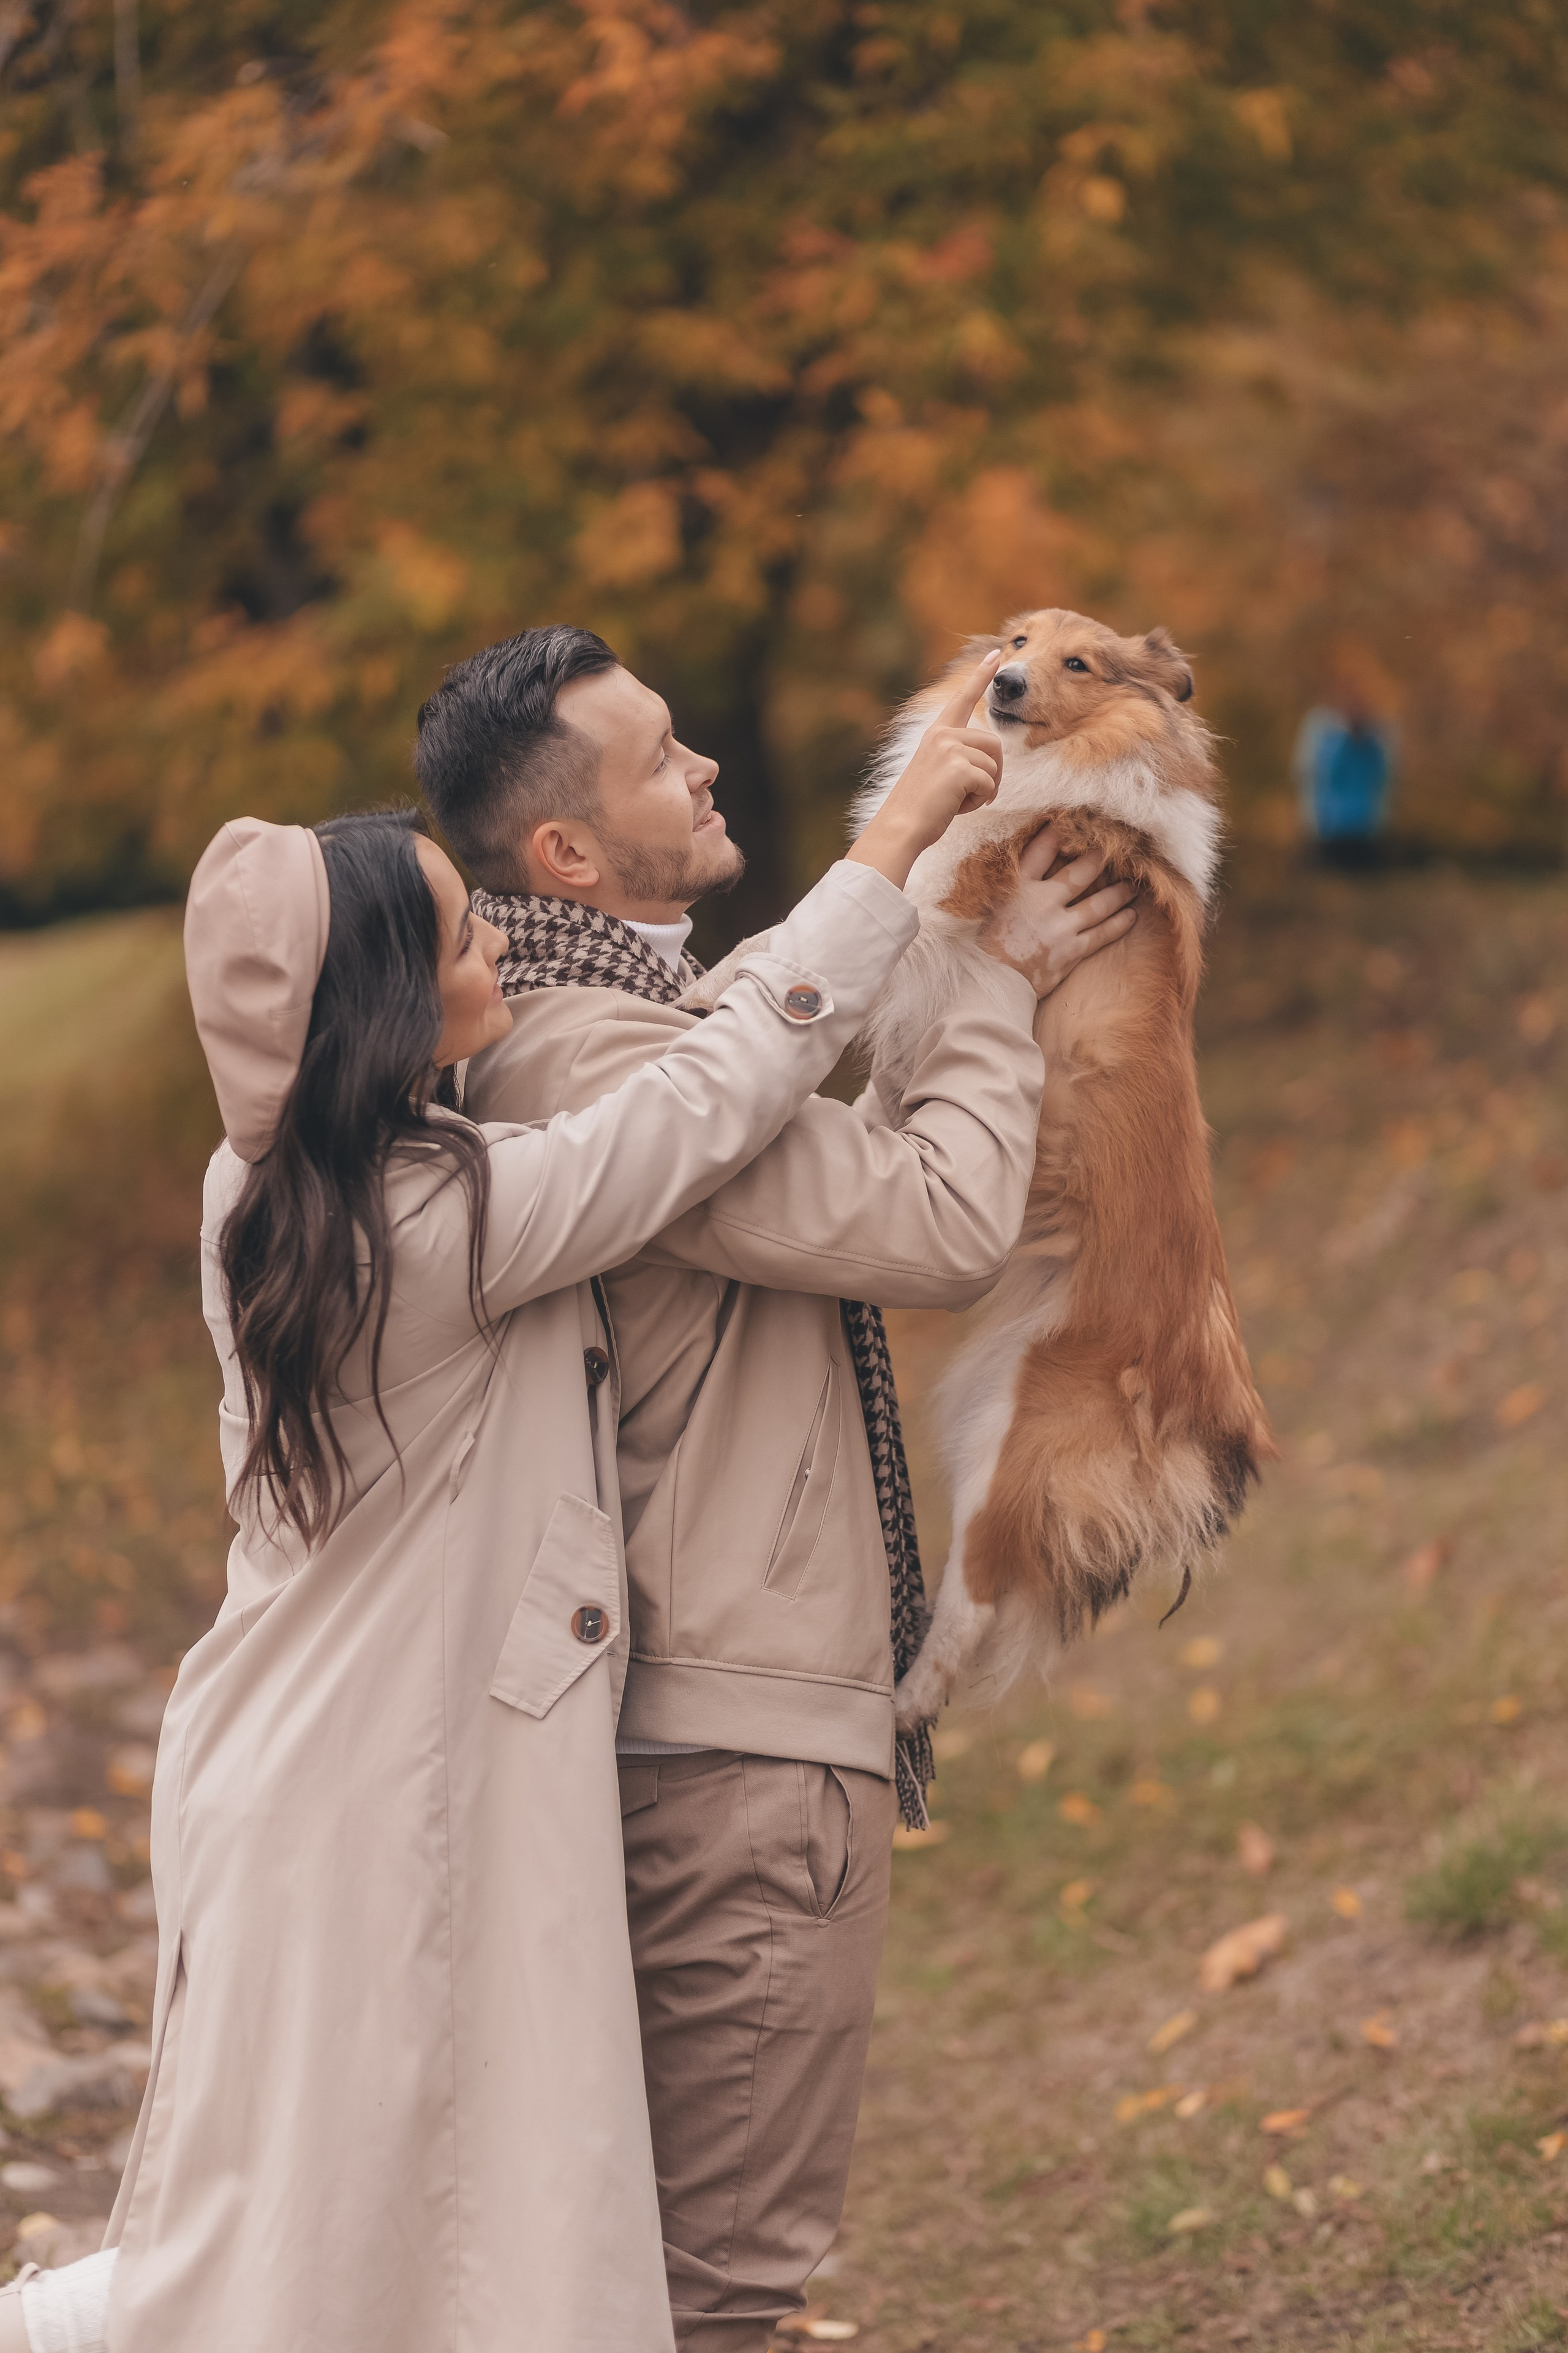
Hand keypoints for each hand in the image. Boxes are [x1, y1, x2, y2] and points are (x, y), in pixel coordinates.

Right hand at [846, 651, 1003, 889]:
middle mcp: (942, 735)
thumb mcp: (937, 773)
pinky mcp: (958, 767)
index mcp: (936, 734)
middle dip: (992, 774)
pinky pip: (988, 784)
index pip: (962, 699)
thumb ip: (958, 757)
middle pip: (994, 745)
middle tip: (972, 794)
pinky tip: (956, 807)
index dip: (980, 677)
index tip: (994, 655)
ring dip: (985, 789)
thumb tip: (988, 760)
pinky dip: (979, 801)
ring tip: (958, 800)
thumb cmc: (919, 808)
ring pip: (994, 765)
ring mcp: (950, 748)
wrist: (900, 827)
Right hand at [978, 826, 1138, 995]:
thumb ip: (1011, 886)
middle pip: (1080, 872)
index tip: (1071, 820)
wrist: (991, 982)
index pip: (1042, 849)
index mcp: (1019, 887)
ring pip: (1099, 904)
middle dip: (1099, 858)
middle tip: (1115, 848)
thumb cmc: (987, 944)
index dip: (1058, 832)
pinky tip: (1131, 915)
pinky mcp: (1071, 951)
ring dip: (1119, 893)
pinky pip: (1102, 934)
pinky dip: (1119, 924)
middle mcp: (1042, 903)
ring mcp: (1060, 928)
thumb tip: (1023, 866)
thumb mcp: (992, 906)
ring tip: (1132, 885)